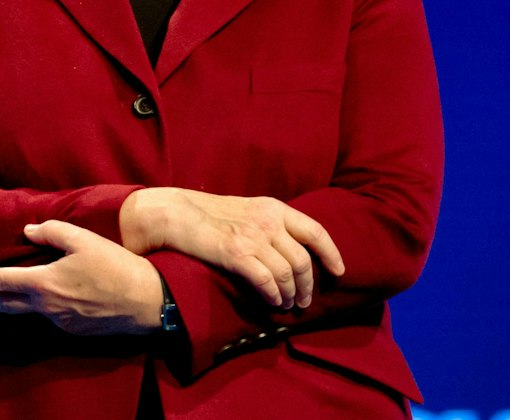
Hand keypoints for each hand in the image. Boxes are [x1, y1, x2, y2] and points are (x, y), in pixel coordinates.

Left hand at [0, 221, 162, 335]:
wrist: (148, 302)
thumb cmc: (115, 267)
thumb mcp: (82, 239)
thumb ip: (51, 232)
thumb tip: (28, 231)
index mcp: (44, 283)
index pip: (0, 281)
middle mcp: (47, 307)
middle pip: (5, 305)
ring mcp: (62, 322)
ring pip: (28, 312)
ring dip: (8, 307)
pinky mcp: (76, 331)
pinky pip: (50, 318)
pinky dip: (38, 310)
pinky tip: (39, 304)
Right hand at [121, 187, 343, 309]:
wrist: (174, 213)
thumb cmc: (208, 214)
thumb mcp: (246, 209)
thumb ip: (270, 223)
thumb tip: (290, 249)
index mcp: (273, 208)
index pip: (315, 232)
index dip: (331, 254)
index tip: (338, 272)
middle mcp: (268, 222)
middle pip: (304, 260)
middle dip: (309, 286)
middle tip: (305, 301)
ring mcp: (252, 238)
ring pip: (288, 274)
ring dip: (291, 295)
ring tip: (288, 305)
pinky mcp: (235, 255)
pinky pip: (266, 281)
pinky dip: (273, 295)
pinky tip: (272, 302)